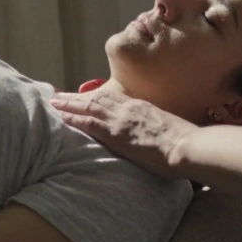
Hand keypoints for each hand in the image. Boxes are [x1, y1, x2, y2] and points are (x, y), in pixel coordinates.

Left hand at [49, 89, 195, 177]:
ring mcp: (121, 119)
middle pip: (96, 98)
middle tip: (58, 95)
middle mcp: (128, 108)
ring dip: (68, 103)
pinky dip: (73, 118)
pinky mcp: (115, 133)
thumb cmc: (185, 143)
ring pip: (88, 106)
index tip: (82, 97)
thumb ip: (155, 128)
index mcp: (141, 107)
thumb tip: (153, 135)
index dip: (94, 97)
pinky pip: (88, 122)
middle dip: (76, 97)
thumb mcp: (168, 129)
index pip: (112, 98)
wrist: (188, 147)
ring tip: (53, 102)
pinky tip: (60, 116)